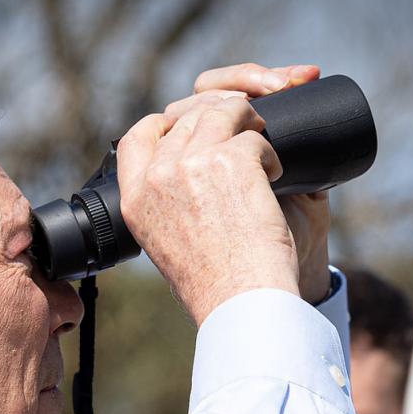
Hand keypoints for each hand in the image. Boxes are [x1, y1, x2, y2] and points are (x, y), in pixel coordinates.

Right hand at [116, 77, 294, 325]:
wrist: (241, 302)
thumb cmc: (216, 286)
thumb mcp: (169, 246)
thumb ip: (169, 206)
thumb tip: (187, 177)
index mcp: (134, 200)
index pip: (137, 137)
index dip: (167, 122)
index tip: (195, 128)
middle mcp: (157, 177)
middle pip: (186, 117)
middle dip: (220, 115)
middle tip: (247, 133)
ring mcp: (192, 164)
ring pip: (222, 111)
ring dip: (249, 123)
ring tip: (264, 156)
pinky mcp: (231, 160)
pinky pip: (255, 135)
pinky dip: (272, 153)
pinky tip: (277, 178)